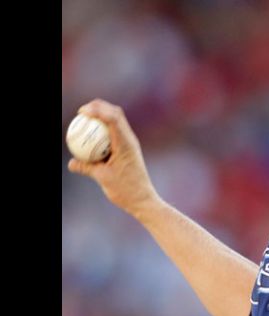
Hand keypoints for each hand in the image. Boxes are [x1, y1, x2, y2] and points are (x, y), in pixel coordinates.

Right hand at [67, 99, 160, 218]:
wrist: (143, 200)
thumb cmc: (125, 190)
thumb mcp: (102, 178)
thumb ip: (86, 167)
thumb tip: (71, 162)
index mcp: (125, 144)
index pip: (113, 119)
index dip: (97, 110)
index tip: (81, 112)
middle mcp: (130, 140)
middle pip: (116, 114)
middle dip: (99, 107)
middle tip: (82, 111)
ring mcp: (129, 144)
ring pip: (116, 122)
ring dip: (102, 116)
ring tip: (85, 118)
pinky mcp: (127, 150)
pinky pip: (114, 134)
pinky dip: (102, 130)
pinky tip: (90, 136)